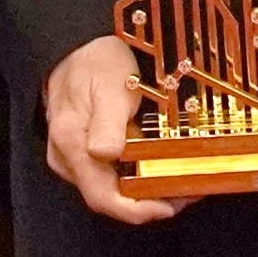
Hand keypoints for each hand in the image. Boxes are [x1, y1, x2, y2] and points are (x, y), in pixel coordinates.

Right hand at [43, 33, 171, 225]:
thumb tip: (106, 153)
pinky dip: (139, 176)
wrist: (77, 46)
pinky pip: (112, 174)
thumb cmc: (95, 61)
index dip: (137, 210)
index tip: (168, 206)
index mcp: (71, 143)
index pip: (102, 197)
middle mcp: (68, 158)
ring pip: (113, 188)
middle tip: (189, 190)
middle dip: (150, 200)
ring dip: (147, 190)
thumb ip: (108, 121)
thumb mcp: (108, 84)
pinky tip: (162, 167)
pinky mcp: (85, 152)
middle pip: (110, 198)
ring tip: (183, 179)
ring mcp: (75, 157)